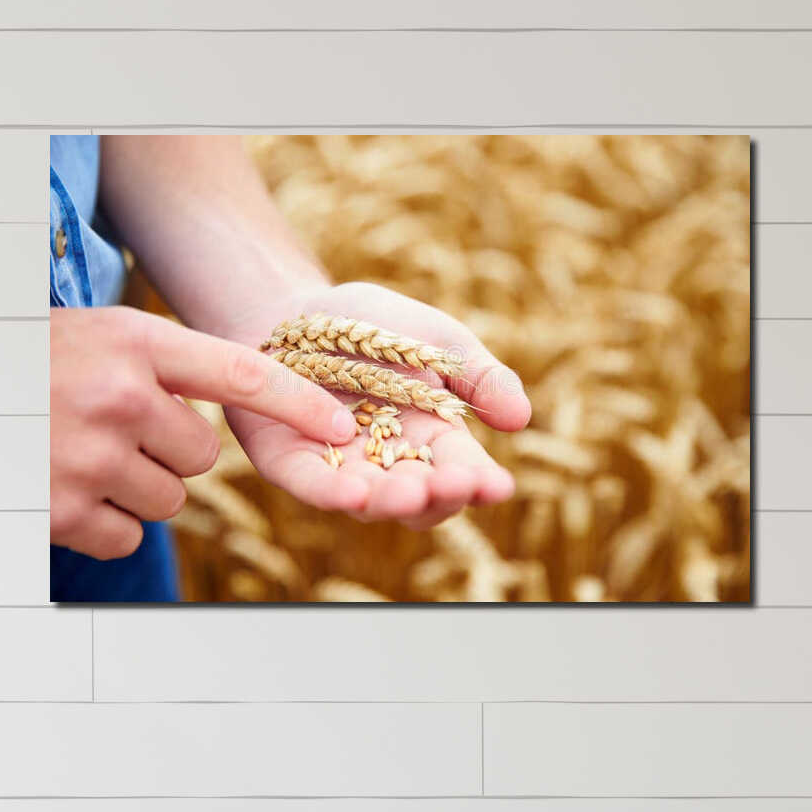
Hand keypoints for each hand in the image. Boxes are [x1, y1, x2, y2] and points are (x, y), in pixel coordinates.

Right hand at [50, 306, 358, 559]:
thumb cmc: (30, 363)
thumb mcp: (96, 337)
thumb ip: (163, 366)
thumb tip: (240, 415)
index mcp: (131, 341)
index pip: (241, 375)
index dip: (300, 405)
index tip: (343, 431)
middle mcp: (117, 396)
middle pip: (201, 456)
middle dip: (169, 453)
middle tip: (114, 431)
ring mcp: (91, 456)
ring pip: (169, 500)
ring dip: (137, 489)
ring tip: (82, 456)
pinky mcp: (64, 510)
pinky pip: (128, 537)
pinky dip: (105, 525)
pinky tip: (67, 490)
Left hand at [218, 282, 528, 529]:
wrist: (295, 310)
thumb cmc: (373, 326)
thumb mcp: (438, 341)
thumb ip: (478, 376)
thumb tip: (521, 419)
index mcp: (432, 438)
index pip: (462, 472)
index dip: (480, 482)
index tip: (498, 486)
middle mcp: (389, 465)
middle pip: (420, 500)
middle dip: (438, 495)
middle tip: (453, 486)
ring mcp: (339, 469)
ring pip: (370, 501)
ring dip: (391, 501)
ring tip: (409, 493)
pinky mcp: (290, 462)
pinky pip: (312, 486)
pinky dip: (332, 493)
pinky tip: (353, 493)